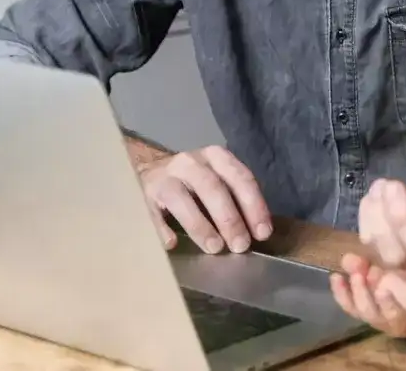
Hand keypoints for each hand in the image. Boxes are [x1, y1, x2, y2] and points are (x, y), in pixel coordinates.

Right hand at [138, 145, 271, 253]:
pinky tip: (172, 244)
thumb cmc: (191, 183)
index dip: (254, 206)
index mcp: (215, 157)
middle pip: (213, 187)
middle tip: (240, 246)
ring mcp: (164, 176)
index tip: (262, 233)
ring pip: (182, 198)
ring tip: (214, 248)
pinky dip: (162, 228)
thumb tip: (257, 232)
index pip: (240, 178)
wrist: (145, 170)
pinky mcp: (142, 193)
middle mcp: (190, 162)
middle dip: (230, 218)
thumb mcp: (215, 181)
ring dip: (200, 225)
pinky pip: (151, 212)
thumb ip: (234, 200)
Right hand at [330, 252, 405, 338]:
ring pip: (393, 320)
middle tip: (359, 275)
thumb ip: (365, 267)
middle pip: (369, 314)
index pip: (352, 306)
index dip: (342, 294)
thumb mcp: (386, 274)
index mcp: (374, 310)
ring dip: (386, 304)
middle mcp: (387, 322)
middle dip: (363, 295)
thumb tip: (346, 258)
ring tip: (383, 287)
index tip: (336, 276)